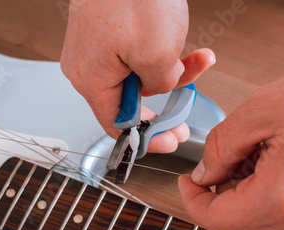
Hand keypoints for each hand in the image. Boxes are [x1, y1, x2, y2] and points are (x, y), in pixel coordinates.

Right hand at [60, 0, 214, 153]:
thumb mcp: (159, 54)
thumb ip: (162, 85)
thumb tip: (162, 87)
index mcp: (91, 80)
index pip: (117, 126)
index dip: (146, 138)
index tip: (169, 140)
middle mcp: (87, 67)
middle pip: (129, 101)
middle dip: (164, 103)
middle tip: (186, 112)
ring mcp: (95, 49)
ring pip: (137, 77)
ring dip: (169, 73)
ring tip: (196, 61)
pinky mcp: (106, 34)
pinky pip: (134, 55)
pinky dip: (161, 54)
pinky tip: (186, 49)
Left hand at [179, 62, 283, 229]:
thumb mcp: (259, 112)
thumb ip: (220, 148)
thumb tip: (203, 174)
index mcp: (283, 197)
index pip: (217, 220)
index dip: (192, 200)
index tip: (186, 180)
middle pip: (235, 218)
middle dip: (219, 187)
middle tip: (227, 150)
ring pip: (255, 213)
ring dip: (242, 185)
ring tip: (258, 146)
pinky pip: (278, 207)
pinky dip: (263, 185)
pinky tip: (273, 154)